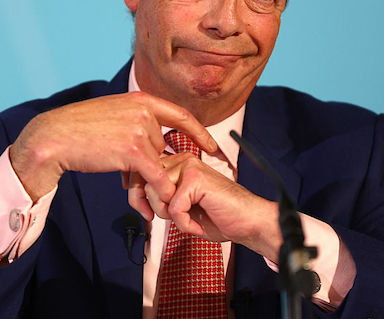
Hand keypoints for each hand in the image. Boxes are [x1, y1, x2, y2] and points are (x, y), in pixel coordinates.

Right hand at [8, 92, 217, 218]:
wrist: (55, 137)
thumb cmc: (79, 129)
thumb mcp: (113, 113)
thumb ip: (136, 122)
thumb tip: (158, 143)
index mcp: (141, 99)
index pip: (180, 115)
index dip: (199, 132)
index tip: (213, 145)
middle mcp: (144, 111)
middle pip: (162, 145)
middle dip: (149, 161)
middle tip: (128, 172)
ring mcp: (141, 130)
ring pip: (155, 161)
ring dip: (142, 174)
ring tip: (119, 174)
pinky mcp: (134, 151)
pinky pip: (156, 175)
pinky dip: (160, 189)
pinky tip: (160, 199)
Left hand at [146, 154, 282, 261]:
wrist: (249, 222)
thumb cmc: (219, 215)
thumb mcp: (180, 204)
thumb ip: (160, 195)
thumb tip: (134, 194)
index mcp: (178, 162)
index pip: (142, 172)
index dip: (138, 196)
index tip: (148, 213)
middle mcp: (183, 159)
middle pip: (144, 181)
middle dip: (152, 206)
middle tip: (171, 218)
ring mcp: (191, 167)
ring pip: (157, 193)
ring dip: (169, 216)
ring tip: (188, 219)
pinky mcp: (197, 179)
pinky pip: (175, 207)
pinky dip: (184, 224)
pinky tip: (197, 224)